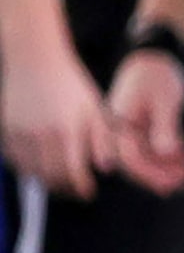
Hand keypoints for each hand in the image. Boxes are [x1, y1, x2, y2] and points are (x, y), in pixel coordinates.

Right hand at [0, 38, 115, 196]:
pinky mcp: (5, 130)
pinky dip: (27, 168)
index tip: (88, 192)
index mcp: (66, 130)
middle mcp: (40, 135)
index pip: (73, 172)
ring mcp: (19, 133)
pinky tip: (39, 166)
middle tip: (75, 191)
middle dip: (65, 189)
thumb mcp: (94, 108)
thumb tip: (105, 169)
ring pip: (30, 172)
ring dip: (45, 181)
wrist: (35, 60)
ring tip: (60, 181)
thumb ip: (102, 140)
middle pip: (50, 177)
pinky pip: (14, 160)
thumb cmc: (71, 84)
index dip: (81, 187)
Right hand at [107, 48, 183, 194]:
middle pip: (134, 162)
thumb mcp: (166, 100)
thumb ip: (166, 127)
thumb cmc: (158, 76)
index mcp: (117, 120)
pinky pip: (148, 151)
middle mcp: (117, 128)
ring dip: (164, 169)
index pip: (130, 156)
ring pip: (142, 159)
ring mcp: (126, 130)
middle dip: (159, 175)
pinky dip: (166, 158)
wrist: (152, 60)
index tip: (173, 182)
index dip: (151, 173)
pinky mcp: (136, 130)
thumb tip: (165, 153)